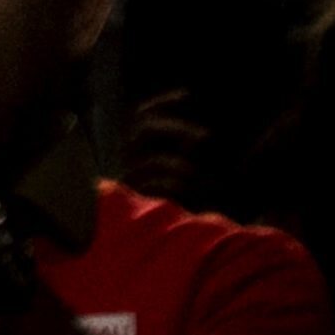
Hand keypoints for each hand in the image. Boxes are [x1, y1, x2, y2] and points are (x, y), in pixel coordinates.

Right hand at [115, 86, 214, 200]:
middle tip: (205, 136)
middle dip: (175, 128)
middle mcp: (130, 160)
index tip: (187, 95)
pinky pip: (154, 187)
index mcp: (138, 149)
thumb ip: (186, 152)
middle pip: (145, 129)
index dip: (161, 102)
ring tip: (194, 175)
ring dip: (176, 164)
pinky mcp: (136, 201)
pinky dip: (172, 186)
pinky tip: (186, 194)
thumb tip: (200, 136)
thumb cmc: (173, 199)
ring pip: (151, 160)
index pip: (142, 115)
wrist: (155, 238)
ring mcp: (131, 181)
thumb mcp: (180, 170)